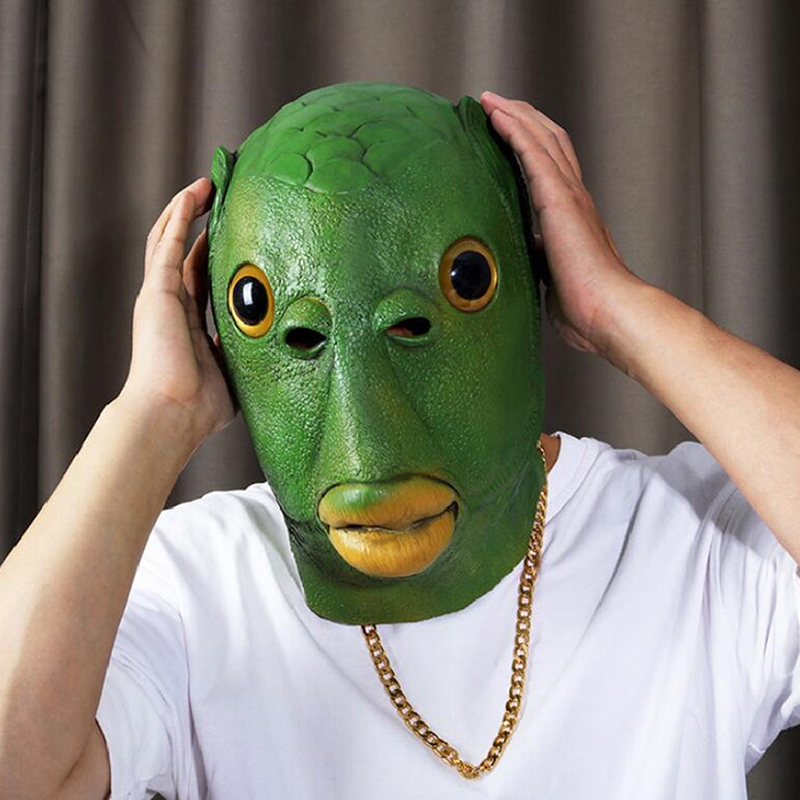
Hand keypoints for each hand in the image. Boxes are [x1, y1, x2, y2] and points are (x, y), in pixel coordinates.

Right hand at [120, 177, 237, 446]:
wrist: (173, 414)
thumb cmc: (200, 406)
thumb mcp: (235, 372)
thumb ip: (247, 355)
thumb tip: (277, 351)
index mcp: (188, 323)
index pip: (200, 277)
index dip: (213, 252)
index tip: (233, 232)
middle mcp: (171, 305)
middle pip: (183, 251)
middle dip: (200, 222)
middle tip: (219, 196)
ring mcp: (161, 296)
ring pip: (170, 239)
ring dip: (186, 210)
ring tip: (206, 185)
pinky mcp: (156, 292)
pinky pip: (167, 245)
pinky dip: (179, 218)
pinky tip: (192, 196)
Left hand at [480, 91, 647, 360]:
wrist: (608, 313)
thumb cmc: (585, 308)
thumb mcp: (553, 280)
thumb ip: (541, 266)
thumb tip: (525, 271)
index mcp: (571, 218)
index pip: (551, 169)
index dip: (530, 145)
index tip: (506, 133)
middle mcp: (573, 199)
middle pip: (548, 142)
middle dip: (521, 120)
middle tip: (495, 105)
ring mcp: (568, 196)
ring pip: (541, 139)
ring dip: (514, 115)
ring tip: (489, 100)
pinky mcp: (559, 200)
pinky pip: (534, 153)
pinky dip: (514, 129)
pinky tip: (497, 114)